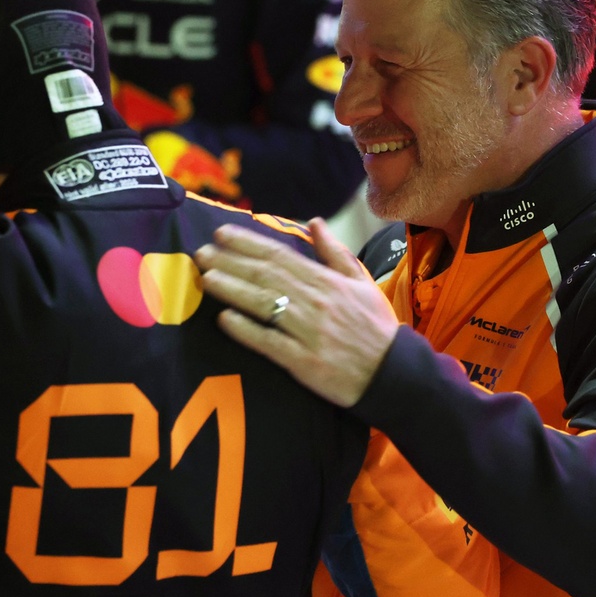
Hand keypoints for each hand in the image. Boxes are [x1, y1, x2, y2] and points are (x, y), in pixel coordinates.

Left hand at [194, 217, 399, 406]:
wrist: (394, 374)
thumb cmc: (375, 327)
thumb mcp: (361, 282)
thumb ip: (334, 252)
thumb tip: (314, 222)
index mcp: (326, 281)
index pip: (280, 256)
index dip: (248, 243)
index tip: (221, 234)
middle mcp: (315, 302)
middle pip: (265, 276)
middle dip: (230, 262)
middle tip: (201, 253)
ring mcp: (308, 332)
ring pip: (264, 304)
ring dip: (232, 290)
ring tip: (206, 279)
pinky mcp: (304, 362)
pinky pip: (270, 342)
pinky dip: (246, 330)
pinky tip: (224, 320)